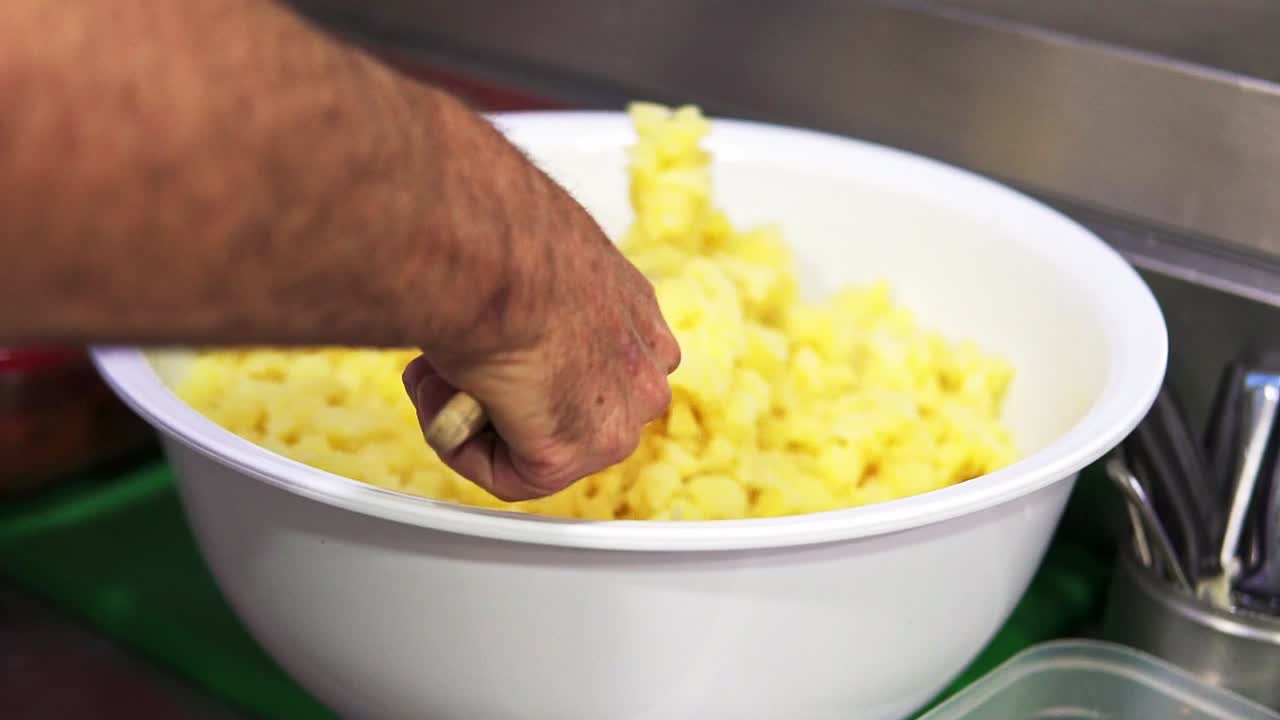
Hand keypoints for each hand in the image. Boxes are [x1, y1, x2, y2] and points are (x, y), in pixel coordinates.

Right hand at [403, 178, 679, 501]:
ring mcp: (615, 417)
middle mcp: (641, 368)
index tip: (499, 352)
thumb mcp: (532, 258)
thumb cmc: (496, 237)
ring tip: (442, 373)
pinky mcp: (570, 451)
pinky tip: (447, 400)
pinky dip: (464, 447)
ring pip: (542, 446)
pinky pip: (511, 477)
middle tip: (458, 362)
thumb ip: (534, 298)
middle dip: (510, 398)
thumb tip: (498, 311)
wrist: (485, 250)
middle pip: (574, 407)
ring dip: (482, 421)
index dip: (540, 368)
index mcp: (637, 312)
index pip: (605, 362)